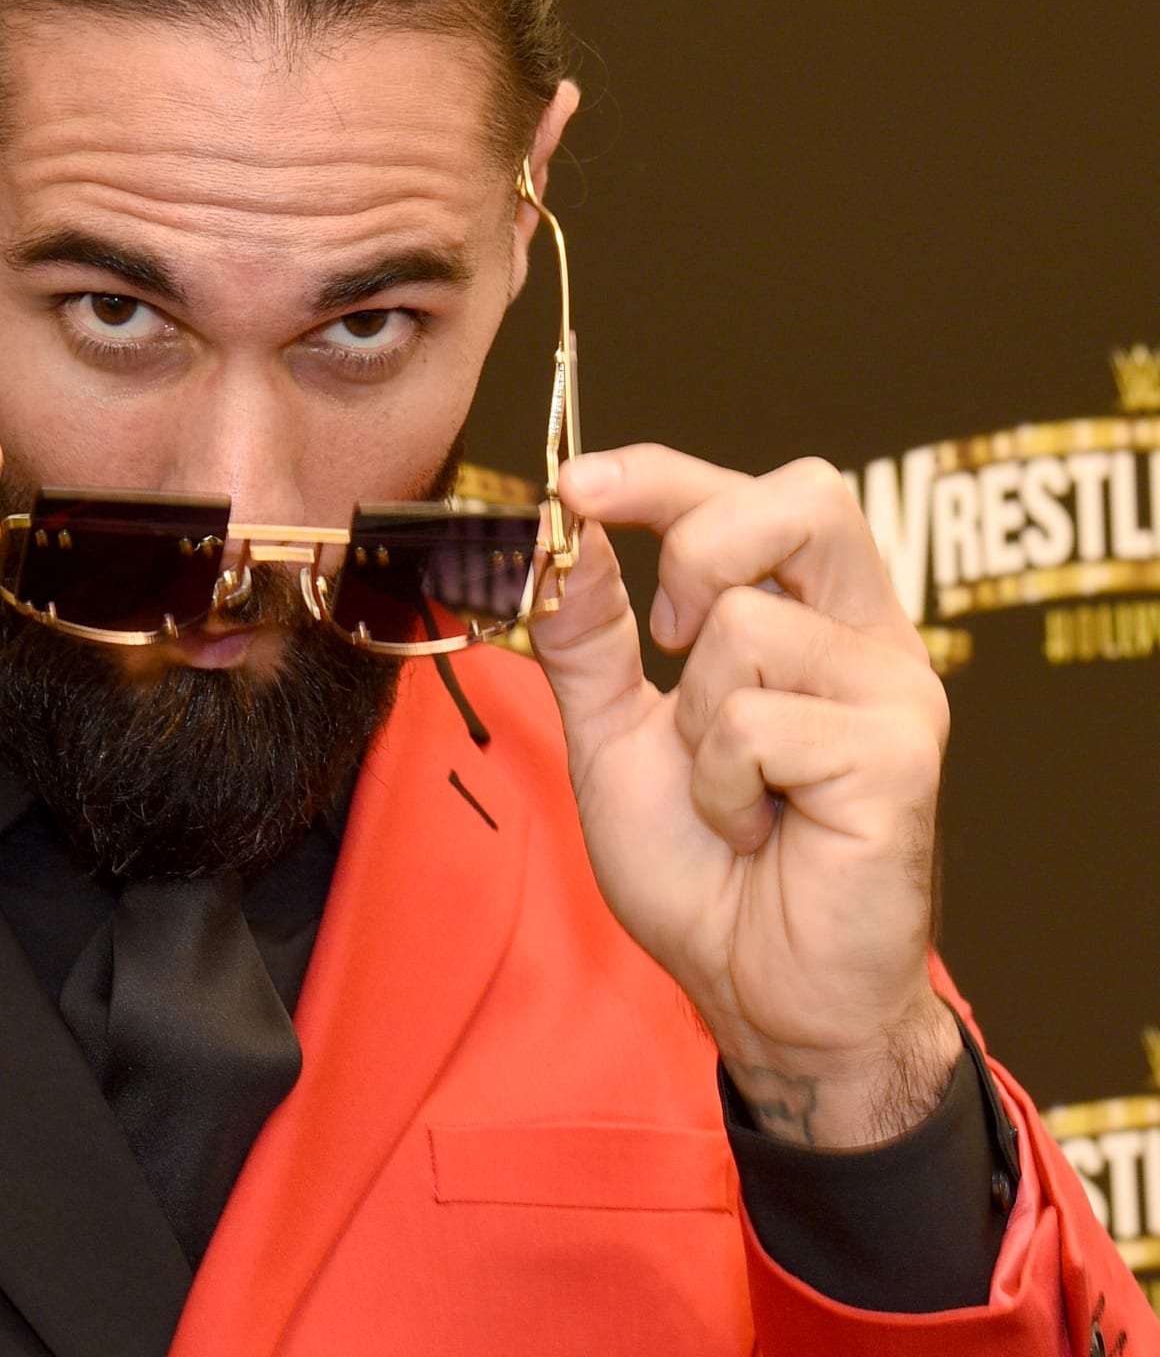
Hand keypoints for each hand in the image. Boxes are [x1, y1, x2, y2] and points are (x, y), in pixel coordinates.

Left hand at [531, 445, 959, 1147]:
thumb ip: (587, 631)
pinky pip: (756, 723)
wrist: (755, 991)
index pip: (756, 493)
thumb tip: (562, 526)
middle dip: (700, 547)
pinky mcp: (902, 757)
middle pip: (806, 495)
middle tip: (670, 640)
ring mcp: (897, 693)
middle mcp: (867, 637)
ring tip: (730, 798)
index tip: (576, 485)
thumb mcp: (614, 730)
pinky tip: (758, 834)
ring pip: (748, 626)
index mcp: (810, 615)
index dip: (663, 473)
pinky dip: (721, 788)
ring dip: (694, 728)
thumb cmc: (700, 866)